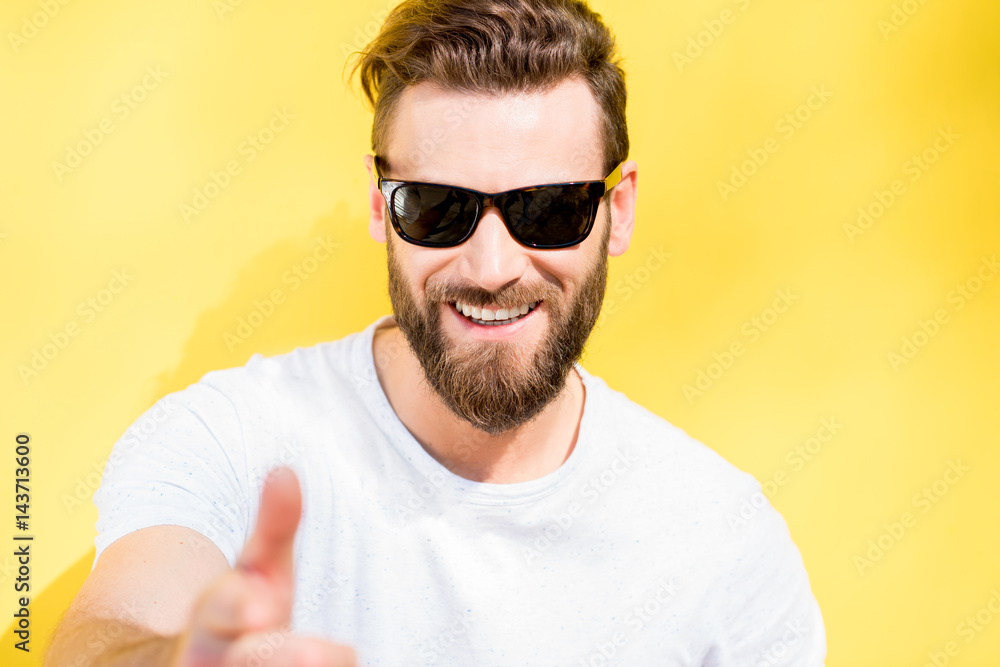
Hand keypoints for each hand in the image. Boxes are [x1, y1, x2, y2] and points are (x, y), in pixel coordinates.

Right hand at [170, 466, 355, 665]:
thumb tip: (285, 470)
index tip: (267, 602)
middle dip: (278, 658)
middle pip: (238, 662)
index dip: (236, 605)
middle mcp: (207, 663)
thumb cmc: (244, 622)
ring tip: (339, 660)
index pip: (215, 609)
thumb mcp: (257, 575)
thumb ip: (273, 530)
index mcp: (212, 622)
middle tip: (326, 656)